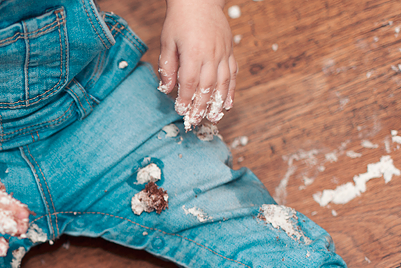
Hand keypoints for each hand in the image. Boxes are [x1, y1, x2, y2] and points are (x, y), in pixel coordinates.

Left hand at [158, 0, 236, 127]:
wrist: (200, 0)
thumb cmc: (180, 20)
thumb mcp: (167, 42)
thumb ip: (167, 67)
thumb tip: (167, 89)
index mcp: (193, 52)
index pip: (190, 82)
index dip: (186, 99)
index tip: (181, 111)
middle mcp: (211, 54)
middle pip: (207, 87)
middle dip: (201, 107)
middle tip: (195, 122)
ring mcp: (223, 53)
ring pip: (223, 82)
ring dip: (218, 103)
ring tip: (214, 118)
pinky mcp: (229, 51)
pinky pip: (233, 73)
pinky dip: (231, 90)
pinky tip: (227, 103)